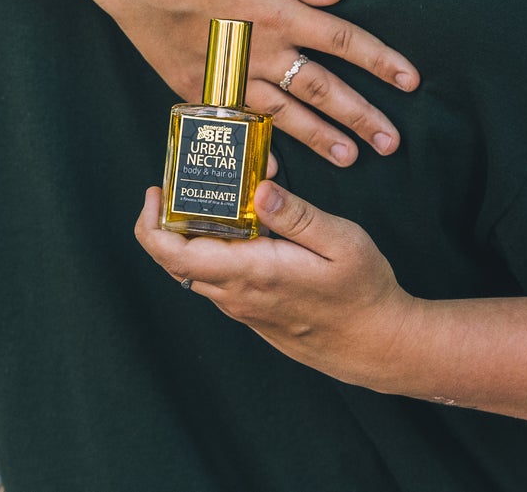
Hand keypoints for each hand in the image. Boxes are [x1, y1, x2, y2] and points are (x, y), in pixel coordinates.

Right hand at [95, 0, 419, 165]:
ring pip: (284, 114)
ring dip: (320, 138)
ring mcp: (227, 74)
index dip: (381, 62)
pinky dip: (258, 146)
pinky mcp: (196, 87)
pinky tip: (276, 167)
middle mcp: (259, 51)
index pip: (343, 42)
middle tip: (392, 142)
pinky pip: (235, 124)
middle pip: (322, 89)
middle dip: (362, 116)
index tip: (411, 81)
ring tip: (350, 158)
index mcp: (278, 13)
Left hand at [137, 183, 417, 388]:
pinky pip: (217, 280)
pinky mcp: (254, 311)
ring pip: (195, 270)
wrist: (374, 344)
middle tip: (183, 183)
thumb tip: (260, 188)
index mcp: (252, 272)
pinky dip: (216, 250)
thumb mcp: (342, 242)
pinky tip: (246, 226)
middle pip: (175, 261)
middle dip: (168, 221)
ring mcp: (243, 306)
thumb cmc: (362, 292)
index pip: (176, 254)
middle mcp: (237, 294)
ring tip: (220, 196)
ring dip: (193, 235)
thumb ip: (297, 215)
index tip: (154, 193)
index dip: (152, 224)